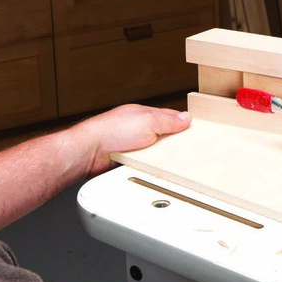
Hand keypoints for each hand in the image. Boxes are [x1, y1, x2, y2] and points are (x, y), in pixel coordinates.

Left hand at [68, 104, 191, 177]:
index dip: (180, 122)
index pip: (168, 116)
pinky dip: (149, 165)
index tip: (192, 129)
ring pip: (153, 151)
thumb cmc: (110, 130)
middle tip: (184, 148)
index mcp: (142, 114)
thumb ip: (168, 121)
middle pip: (161, 135)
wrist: (89, 152)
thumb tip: (185, 117)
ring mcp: (130, 144)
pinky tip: (153, 168)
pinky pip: (144, 163)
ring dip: (159, 156)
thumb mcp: (148, 121)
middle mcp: (136, 128)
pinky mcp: (126, 159)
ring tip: (169, 160)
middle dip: (171, 142)